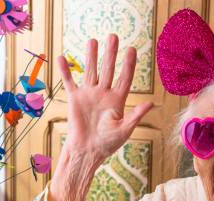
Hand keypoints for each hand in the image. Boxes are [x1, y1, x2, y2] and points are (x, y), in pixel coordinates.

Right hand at [49, 35, 152, 200]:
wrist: (87, 151)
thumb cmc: (108, 144)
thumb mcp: (125, 130)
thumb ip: (136, 115)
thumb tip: (151, 103)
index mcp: (118, 101)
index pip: (125, 79)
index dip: (129, 65)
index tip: (132, 50)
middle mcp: (104, 94)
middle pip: (108, 70)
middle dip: (111, 54)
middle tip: (113, 36)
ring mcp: (89, 95)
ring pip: (90, 71)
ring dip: (91, 56)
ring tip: (93, 40)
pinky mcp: (75, 99)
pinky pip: (69, 82)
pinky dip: (65, 71)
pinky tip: (62, 58)